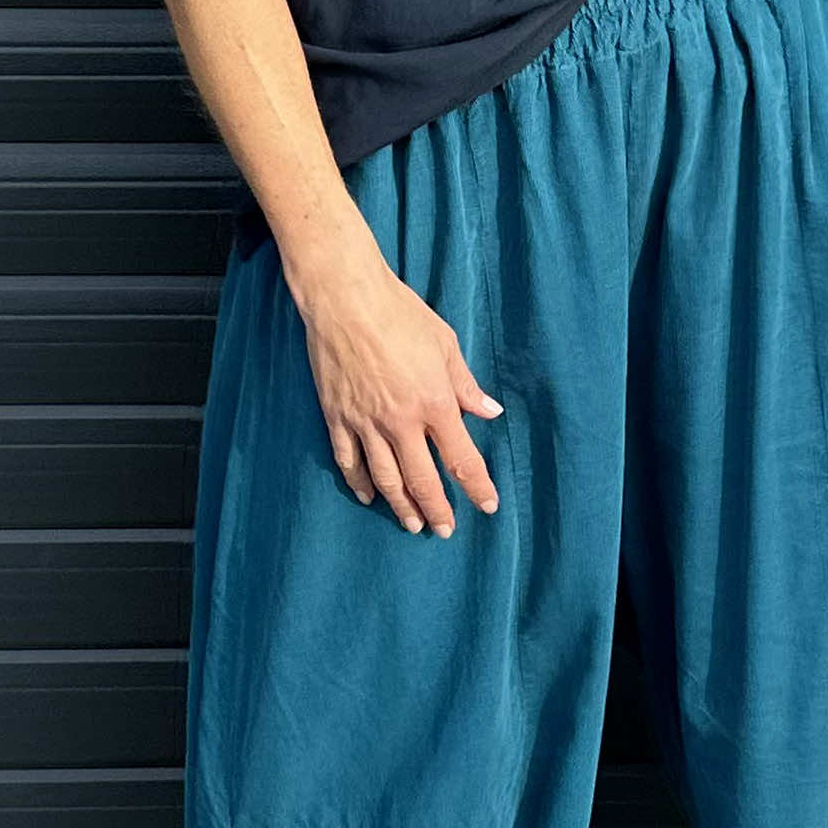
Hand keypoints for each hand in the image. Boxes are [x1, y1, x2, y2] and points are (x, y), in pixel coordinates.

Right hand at [291, 226, 502, 536]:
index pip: (461, 459)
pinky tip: (368, 497)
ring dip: (401, 506)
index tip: (487, 506)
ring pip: (385, 478)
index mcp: (434, 403)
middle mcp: (401, 422)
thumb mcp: (445, 344)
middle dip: (437, 509)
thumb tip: (490, 412)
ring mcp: (366, 423)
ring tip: (412, 524)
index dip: (477, 488)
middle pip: (422, 480)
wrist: (345, 297)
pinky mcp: (337, 416)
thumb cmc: (399, 313)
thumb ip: (466, 385)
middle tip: (444, 530)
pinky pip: (348, 461)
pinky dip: (359, 483)